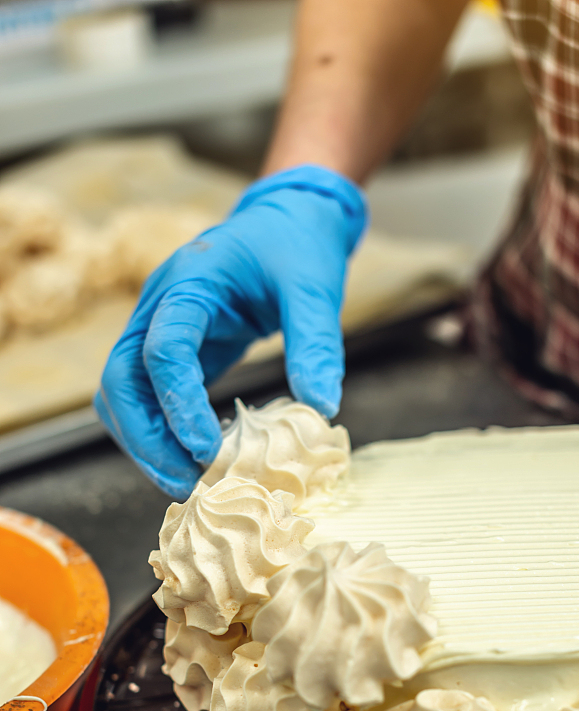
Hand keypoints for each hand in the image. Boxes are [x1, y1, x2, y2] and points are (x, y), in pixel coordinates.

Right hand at [94, 165, 367, 498]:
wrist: (286, 220)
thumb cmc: (297, 247)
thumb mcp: (315, 289)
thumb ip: (317, 345)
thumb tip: (321, 409)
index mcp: (189, 282)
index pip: (162, 348)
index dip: (178, 403)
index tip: (207, 450)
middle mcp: (158, 306)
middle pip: (120, 381)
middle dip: (147, 439)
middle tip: (188, 484)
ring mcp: (155, 328)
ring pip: (122, 396)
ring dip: (145, 444)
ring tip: (189, 483)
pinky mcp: (168, 350)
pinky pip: (145, 398)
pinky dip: (159, 434)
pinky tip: (194, 460)